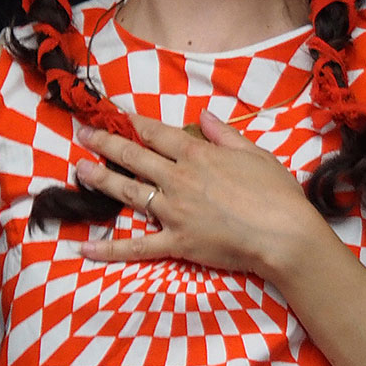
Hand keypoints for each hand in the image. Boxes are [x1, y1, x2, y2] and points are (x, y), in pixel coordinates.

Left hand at [75, 108, 322, 278]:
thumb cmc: (277, 194)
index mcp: (197, 155)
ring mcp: (173, 212)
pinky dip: (109, 250)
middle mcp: (178, 179)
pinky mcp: (176, 242)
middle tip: (83, 134)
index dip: (133, 123)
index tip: (116, 115)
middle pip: (133, 156)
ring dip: (101, 179)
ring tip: (80, 170)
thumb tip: (204, 116)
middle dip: (105, 143)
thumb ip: (225, 135)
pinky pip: (136, 247)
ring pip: (128, 192)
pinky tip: (84, 248)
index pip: (156, 133)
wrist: (284, 235)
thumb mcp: (255, 153)